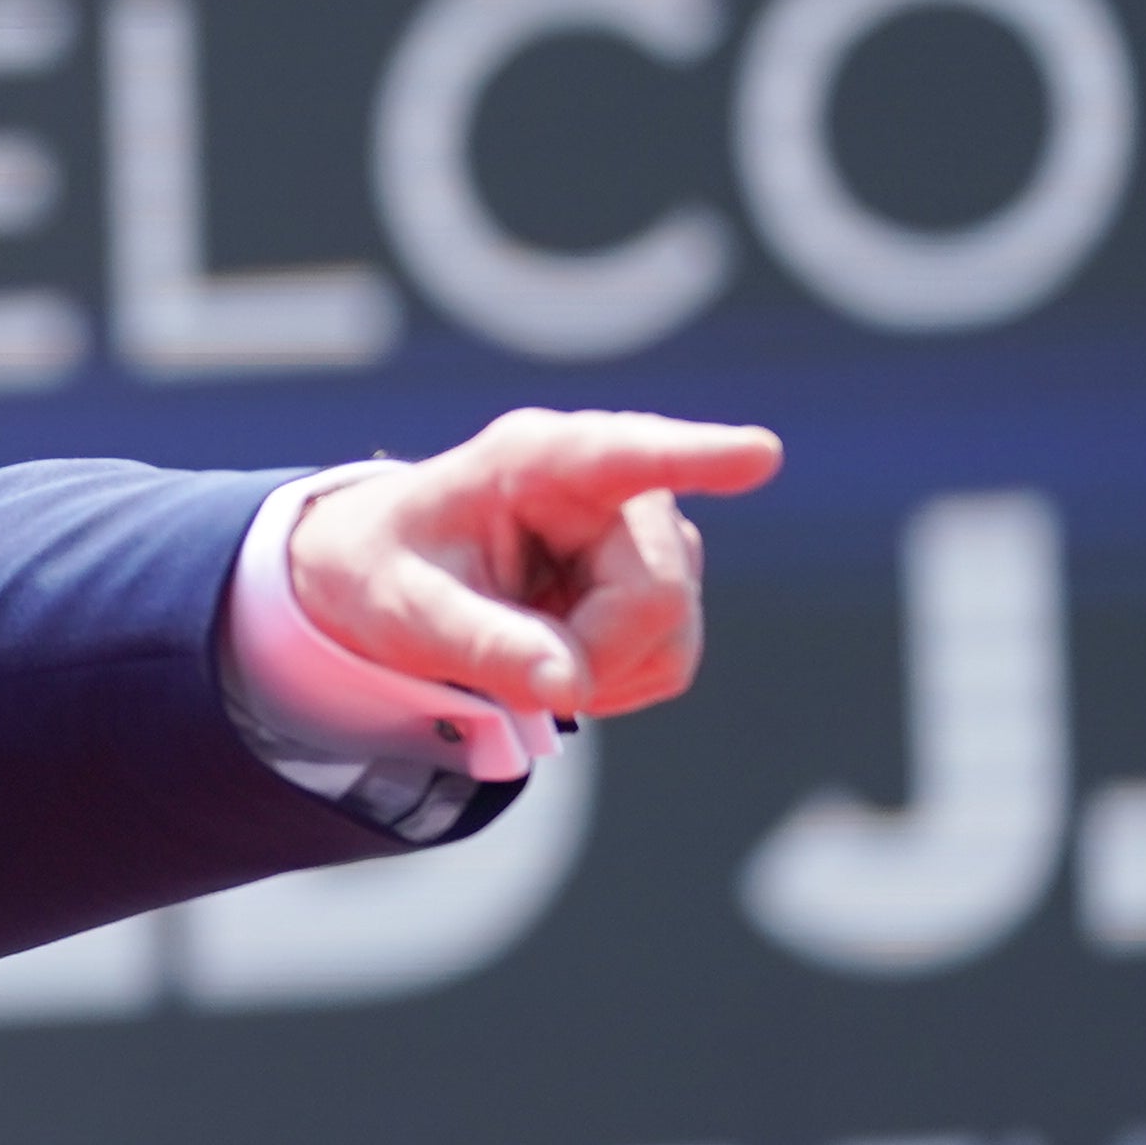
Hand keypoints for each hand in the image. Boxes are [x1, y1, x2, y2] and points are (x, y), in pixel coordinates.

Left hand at [289, 412, 784, 722]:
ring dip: (600, 669)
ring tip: (524, 644)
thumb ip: (483, 644)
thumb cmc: (386, 572)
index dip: (697, 456)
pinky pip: (672, 659)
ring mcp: (647, 531)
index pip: (625, 456)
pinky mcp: (663, 577)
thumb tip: (568, 689)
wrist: (389, 574)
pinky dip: (613, 680)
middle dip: (590, 653)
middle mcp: (610, 484)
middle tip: (511, 664)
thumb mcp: (405, 612)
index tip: (759, 454)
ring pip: (673, 633)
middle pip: (654, 594)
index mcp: (534, 459)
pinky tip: (559, 653)